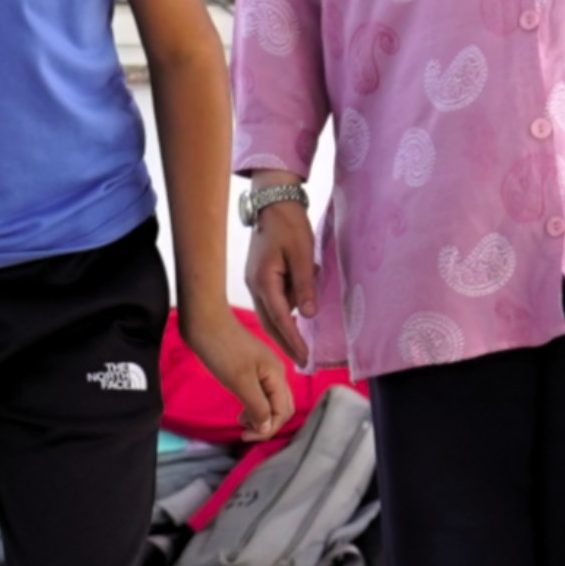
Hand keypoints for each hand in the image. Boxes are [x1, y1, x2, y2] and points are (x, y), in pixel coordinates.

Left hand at [183, 285, 299, 442]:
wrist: (205, 321)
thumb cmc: (221, 350)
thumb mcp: (240, 382)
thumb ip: (257, 407)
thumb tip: (266, 427)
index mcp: (277, 375)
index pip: (283, 412)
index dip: (267, 429)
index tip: (245, 435)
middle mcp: (276, 372)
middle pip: (282, 407)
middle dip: (266, 424)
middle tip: (244, 431)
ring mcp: (265, 369)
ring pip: (271, 400)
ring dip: (260, 415)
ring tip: (240, 421)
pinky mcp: (252, 367)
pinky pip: (261, 392)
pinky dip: (254, 404)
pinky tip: (241, 408)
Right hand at [243, 189, 321, 365]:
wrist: (273, 203)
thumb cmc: (289, 225)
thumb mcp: (303, 254)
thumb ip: (305, 284)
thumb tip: (308, 314)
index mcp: (264, 281)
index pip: (280, 319)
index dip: (293, 340)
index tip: (305, 358)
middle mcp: (256, 285)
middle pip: (271, 323)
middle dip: (286, 343)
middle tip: (302, 362)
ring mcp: (256, 282)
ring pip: (274, 311)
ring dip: (289, 318)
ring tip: (308, 303)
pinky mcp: (260, 277)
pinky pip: (275, 298)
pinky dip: (289, 303)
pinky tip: (304, 286)